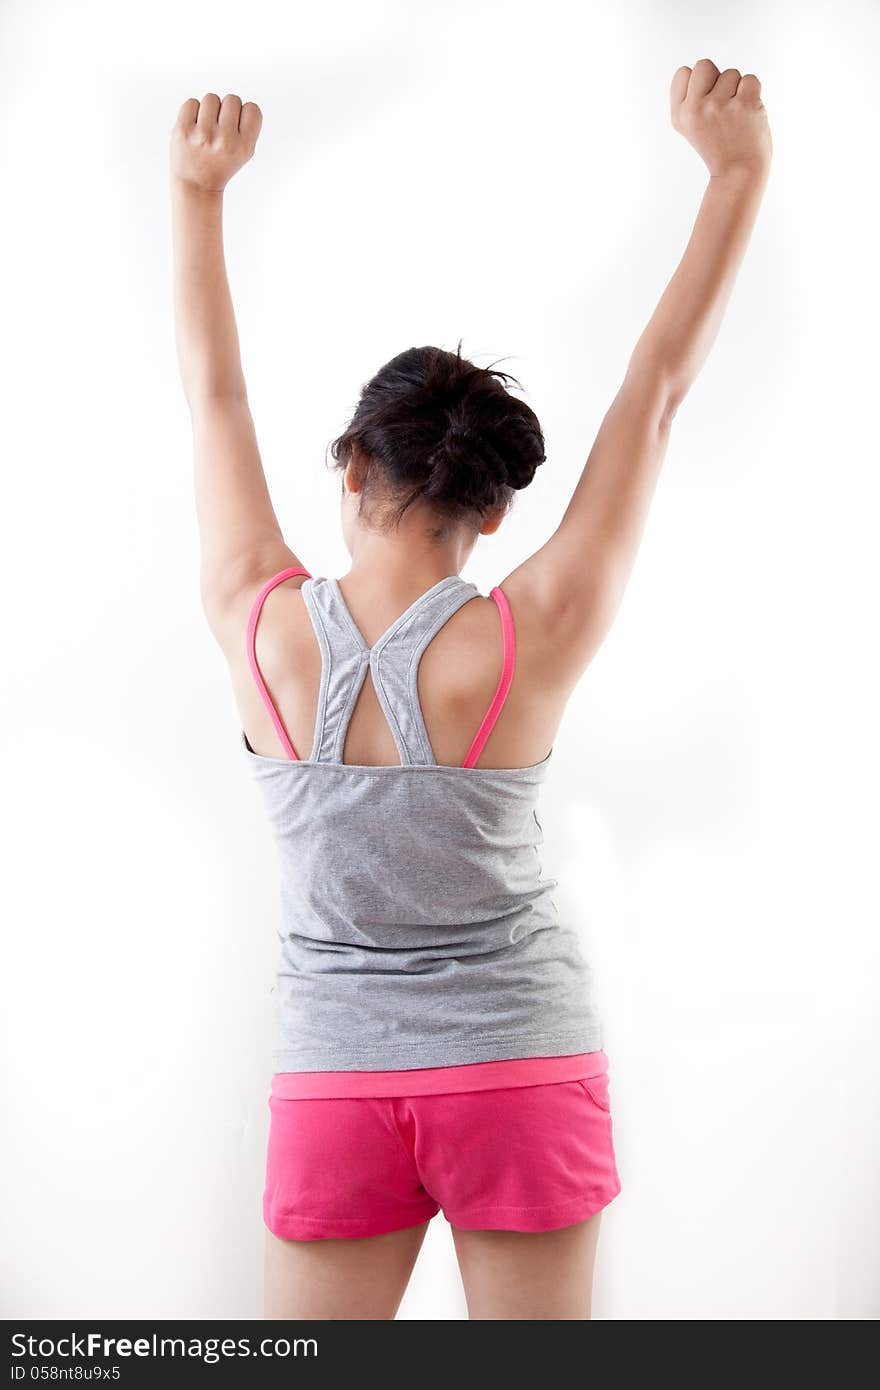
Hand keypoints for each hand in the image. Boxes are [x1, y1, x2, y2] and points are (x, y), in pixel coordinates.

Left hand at [170, 93, 262, 192]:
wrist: (195, 185)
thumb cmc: (220, 164)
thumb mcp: (244, 153)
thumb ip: (248, 126)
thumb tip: (238, 101)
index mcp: (244, 146)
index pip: (252, 109)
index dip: (244, 114)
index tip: (237, 126)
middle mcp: (225, 140)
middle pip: (232, 100)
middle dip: (226, 110)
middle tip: (220, 128)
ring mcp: (203, 134)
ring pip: (212, 98)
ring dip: (209, 109)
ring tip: (207, 127)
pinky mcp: (183, 130)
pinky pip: (191, 102)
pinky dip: (193, 111)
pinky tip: (194, 127)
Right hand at [671, 60, 770, 178]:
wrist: (739, 173)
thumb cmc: (719, 147)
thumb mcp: (690, 127)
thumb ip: (689, 99)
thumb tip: (700, 69)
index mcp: (680, 115)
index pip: (683, 72)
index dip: (698, 83)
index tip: (705, 104)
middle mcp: (695, 109)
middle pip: (705, 65)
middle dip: (717, 79)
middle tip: (722, 107)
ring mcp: (719, 106)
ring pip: (731, 73)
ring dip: (737, 90)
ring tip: (735, 116)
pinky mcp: (744, 104)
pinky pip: (750, 79)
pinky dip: (753, 93)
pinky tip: (748, 114)